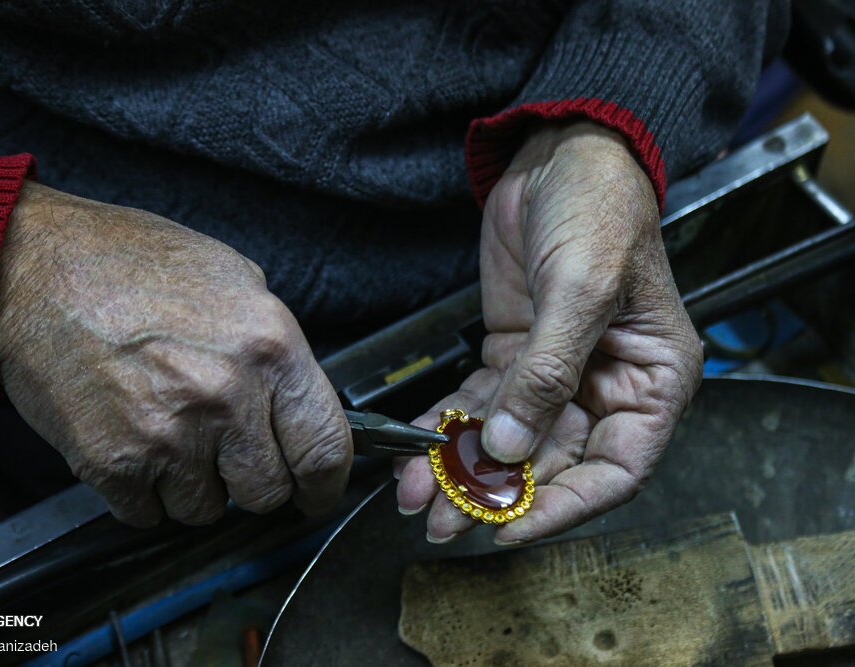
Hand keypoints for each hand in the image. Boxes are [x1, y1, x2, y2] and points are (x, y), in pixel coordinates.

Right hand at [0, 182, 351, 525]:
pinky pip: (147, 514)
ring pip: (206, 510)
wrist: (34, 267)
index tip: (316, 492)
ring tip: (169, 432)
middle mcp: (226, 398)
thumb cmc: (130, 263)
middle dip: (253, 480)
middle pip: (268, 493)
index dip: (325, 483)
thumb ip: (274, 348)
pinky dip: (144, 492)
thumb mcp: (233, 279)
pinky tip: (133, 443)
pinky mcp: (112, 463)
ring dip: (195, 486)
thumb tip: (297, 403)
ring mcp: (167, 436)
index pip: (324, 450)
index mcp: (269, 348)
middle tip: (230, 453)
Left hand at [396, 121, 702, 544]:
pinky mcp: (514, 353)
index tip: (512, 528)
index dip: (566, 507)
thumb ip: (548, 371)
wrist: (559, 151)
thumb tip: (512, 445)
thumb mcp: (582, 288)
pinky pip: (481, 404)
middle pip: (553, 463)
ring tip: (419, 495)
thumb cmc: (600, 206)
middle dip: (498, 495)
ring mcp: (556, 372)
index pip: (617, 469)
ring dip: (464, 469)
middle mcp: (607, 385)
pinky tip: (420, 445)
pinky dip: (450, 427)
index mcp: (652, 380)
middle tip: (446, 520)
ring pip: (510, 440)